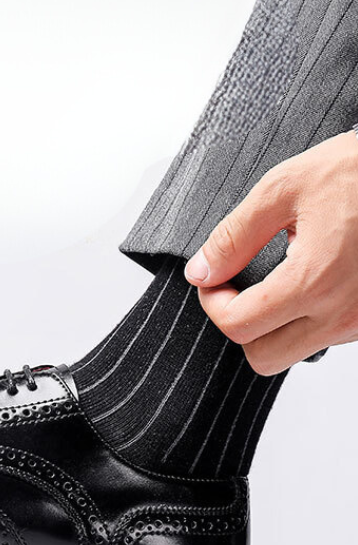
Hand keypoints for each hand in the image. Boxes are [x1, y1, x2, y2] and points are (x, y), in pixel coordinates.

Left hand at [183, 131, 357, 374]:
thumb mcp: (285, 187)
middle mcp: (345, 314)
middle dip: (240, 325)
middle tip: (236, 287)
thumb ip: (234, 236)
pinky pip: (327, 335)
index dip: (212, 304)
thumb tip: (201, 271)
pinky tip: (312, 276)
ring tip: (280, 273)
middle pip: (263, 357)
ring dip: (274, 323)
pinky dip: (307, 317)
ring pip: (296, 350)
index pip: (238, 327)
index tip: (212, 278)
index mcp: (316, 281)